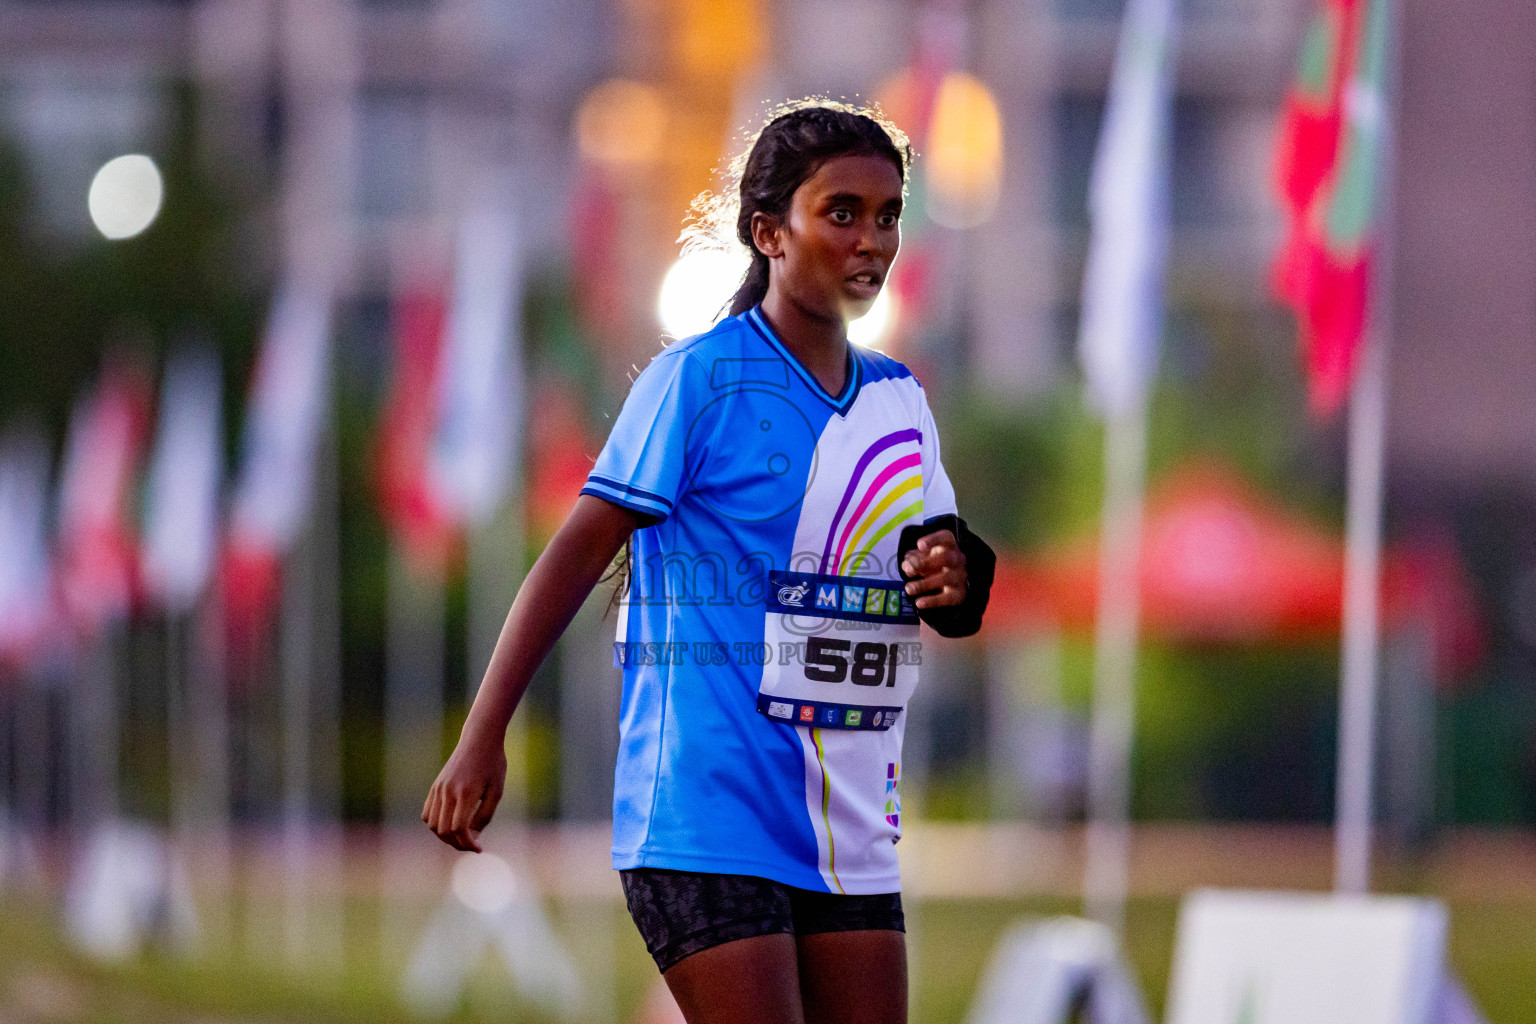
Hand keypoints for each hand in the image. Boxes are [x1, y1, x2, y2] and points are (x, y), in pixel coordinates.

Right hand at [422, 732, 506, 852]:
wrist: (480, 739)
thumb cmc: (493, 764)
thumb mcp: (496, 791)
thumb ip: (484, 816)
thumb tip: (472, 838)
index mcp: (466, 793)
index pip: (459, 829)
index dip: (468, 844)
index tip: (479, 848)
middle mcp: (448, 792)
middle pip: (444, 831)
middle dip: (458, 844)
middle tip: (472, 844)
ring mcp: (438, 789)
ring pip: (433, 825)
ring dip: (446, 837)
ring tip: (462, 837)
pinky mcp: (435, 786)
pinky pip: (427, 814)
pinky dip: (436, 825)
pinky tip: (450, 825)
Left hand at [900, 529, 967, 609]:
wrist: (952, 583)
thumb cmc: (933, 564)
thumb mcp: (922, 558)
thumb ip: (913, 559)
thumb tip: (907, 565)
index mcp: (949, 546)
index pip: (945, 538)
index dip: (933, 540)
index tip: (920, 545)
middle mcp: (957, 559)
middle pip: (946, 558)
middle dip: (925, 563)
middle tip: (909, 569)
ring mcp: (960, 577)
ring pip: (945, 578)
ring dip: (925, 584)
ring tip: (909, 588)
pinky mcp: (959, 594)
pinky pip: (947, 598)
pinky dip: (932, 601)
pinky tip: (919, 603)